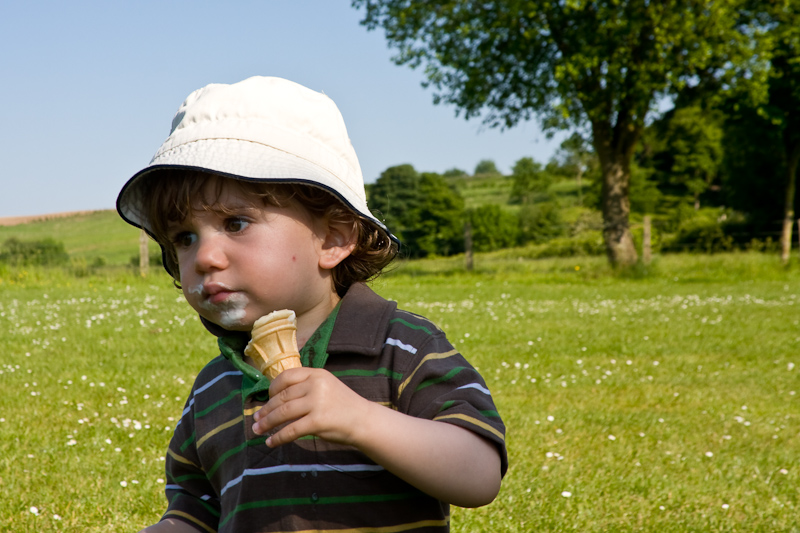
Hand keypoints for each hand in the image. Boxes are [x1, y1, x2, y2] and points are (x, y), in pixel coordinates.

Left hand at [252, 368, 370, 447]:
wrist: (364, 421)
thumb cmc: (343, 405)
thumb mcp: (326, 387)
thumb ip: (306, 387)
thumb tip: (276, 399)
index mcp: (317, 374)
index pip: (287, 376)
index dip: (272, 388)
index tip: (266, 399)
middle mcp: (316, 385)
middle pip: (282, 397)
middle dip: (266, 410)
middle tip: (256, 419)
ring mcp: (317, 402)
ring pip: (283, 413)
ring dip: (267, 423)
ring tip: (257, 430)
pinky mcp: (318, 421)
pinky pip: (291, 430)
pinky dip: (278, 437)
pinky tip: (271, 442)